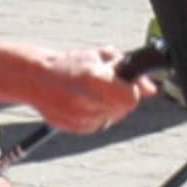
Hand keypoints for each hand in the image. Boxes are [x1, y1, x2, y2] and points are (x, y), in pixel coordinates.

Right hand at [27, 47, 153, 134]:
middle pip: (124, 109)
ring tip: (93, 93)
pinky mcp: (74, 128)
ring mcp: (78, 118)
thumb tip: (152, 90)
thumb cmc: (70, 64)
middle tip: (107, 87)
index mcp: (92, 79)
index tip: (126, 83)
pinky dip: (98, 115)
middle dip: (122, 97)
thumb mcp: (101, 57)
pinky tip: (85, 102)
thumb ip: (129, 71)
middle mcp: (85, 101)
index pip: (131, 98)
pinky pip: (99, 124)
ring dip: (110, 107)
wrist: (35, 79)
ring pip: (113, 118)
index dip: (132, 90)